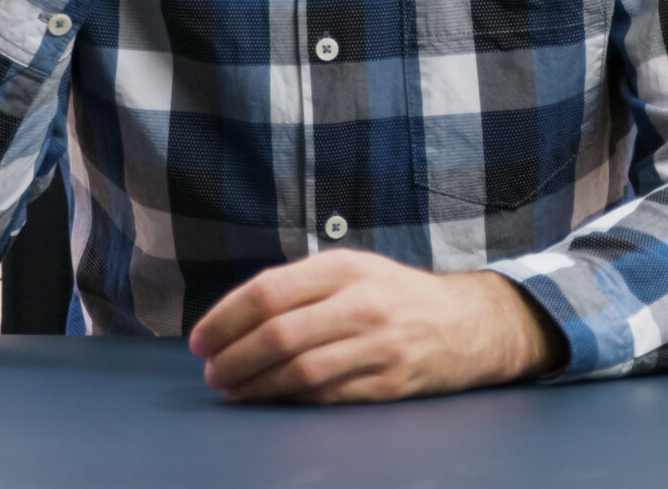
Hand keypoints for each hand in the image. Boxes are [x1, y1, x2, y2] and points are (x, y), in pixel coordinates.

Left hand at [187, 251, 563, 403]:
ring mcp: (378, 345)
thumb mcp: (353, 269)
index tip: (201, 339)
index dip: (225, 319)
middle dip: (233, 358)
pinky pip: (326, 396)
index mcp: (345, 267)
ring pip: (298, 370)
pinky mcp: (389, 383)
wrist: (466, 324)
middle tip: (211, 371)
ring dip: (254, 385)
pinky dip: (288, 399)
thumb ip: (299, 285)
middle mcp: (362, 303)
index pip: (268, 292)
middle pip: (278, 334)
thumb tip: (233, 317)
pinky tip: (269, 398)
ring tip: (232, 389)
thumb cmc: (395, 295)